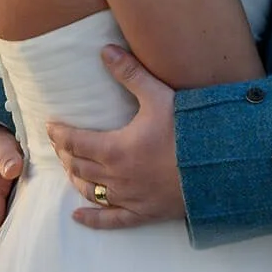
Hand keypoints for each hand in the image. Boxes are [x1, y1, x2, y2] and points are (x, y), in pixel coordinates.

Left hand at [48, 46, 186, 230]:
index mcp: (115, 149)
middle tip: (60, 144)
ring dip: (76, 179)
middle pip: (79, 166)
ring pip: (90, 191)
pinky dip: (92, 220)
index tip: (51, 126)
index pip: (75, 142)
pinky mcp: (145, 213)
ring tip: (69, 169)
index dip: (60, 134)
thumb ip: (130, 73)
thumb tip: (105, 50)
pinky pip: (112, 221)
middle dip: (66, 154)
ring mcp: (130, 198)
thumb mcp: (158, 97)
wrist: (221, 167)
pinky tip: (78, 217)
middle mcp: (117, 177)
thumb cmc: (190, 131)